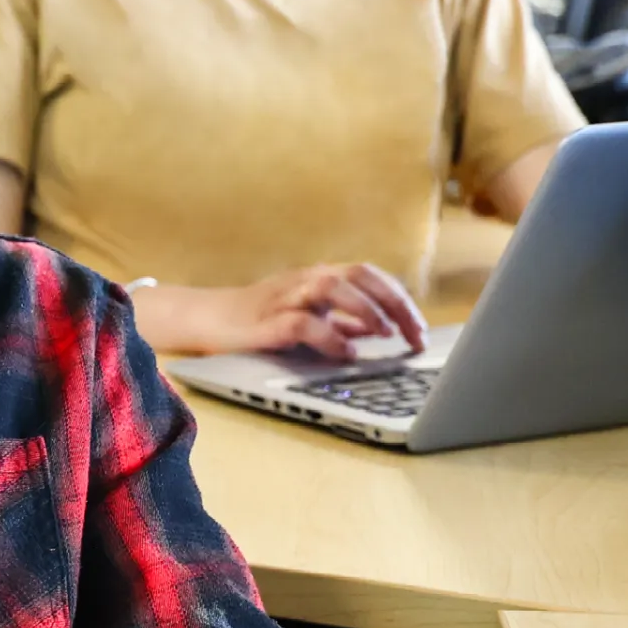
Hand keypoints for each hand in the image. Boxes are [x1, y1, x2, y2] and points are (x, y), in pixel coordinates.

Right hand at [143, 263, 429, 362]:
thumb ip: (344, 321)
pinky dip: (328, 336)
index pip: (371, 276)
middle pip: (359, 275)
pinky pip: (301, 322)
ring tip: (385, 334)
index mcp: (320, 277)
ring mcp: (285, 297)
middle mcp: (306, 280)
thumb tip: (383, 329)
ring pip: (332, 287)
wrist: (207, 319)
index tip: (420, 331)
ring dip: (364, 309)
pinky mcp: (266, 322)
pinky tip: (345, 352)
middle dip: (393, 303)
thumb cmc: (261, 319)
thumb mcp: (310, 315)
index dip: (400, 300)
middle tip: (414, 335)